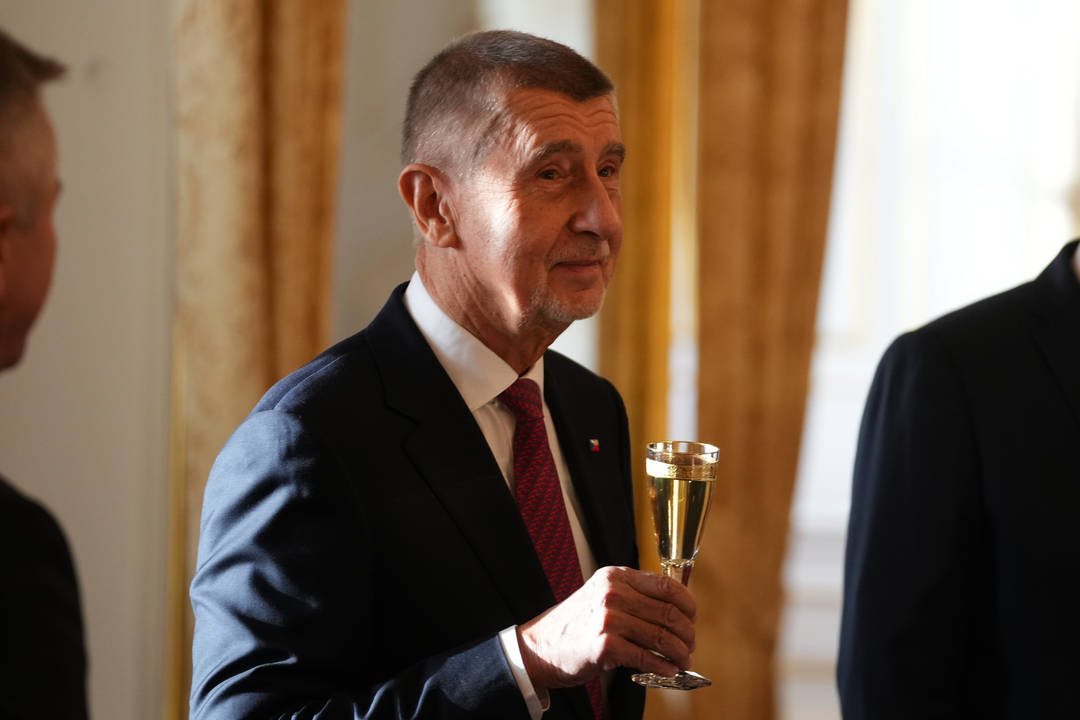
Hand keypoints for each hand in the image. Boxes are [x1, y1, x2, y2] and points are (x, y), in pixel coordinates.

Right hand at [517, 566, 696, 693]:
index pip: (666, 585)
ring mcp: (608, 618)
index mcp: (616, 577)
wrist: (540, 648)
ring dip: (680, 653)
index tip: (692, 618)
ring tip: (683, 662)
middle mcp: (613, 593)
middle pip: (668, 613)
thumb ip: (633, 596)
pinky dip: (663, 667)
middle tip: (690, 646)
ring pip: (661, 636)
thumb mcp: (602, 596)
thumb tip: (675, 610)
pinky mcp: (605, 645)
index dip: (687, 604)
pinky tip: (668, 670)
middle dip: (687, 634)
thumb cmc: (575, 625)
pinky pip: (646, 657)